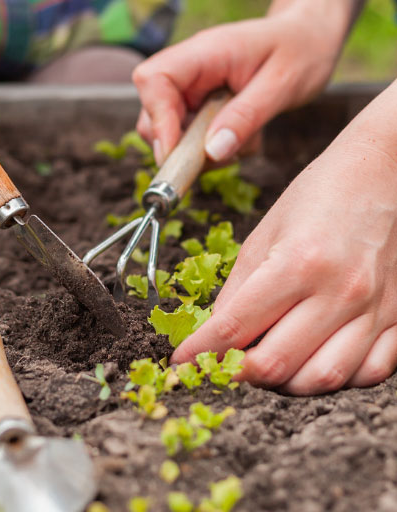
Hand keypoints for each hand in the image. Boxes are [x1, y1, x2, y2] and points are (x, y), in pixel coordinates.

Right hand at [133, 7, 343, 165]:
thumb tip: (211, 152)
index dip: (157, 120)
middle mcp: (189, 70)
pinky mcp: (201, 106)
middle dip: (178, 145)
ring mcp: (193, 88)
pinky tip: (244, 138)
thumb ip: (246, 117)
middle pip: (152, 112)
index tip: (176, 153)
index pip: (153, 80)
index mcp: (204, 52)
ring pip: (170, 131)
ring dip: (200, 151)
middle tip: (218, 157)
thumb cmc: (301, 50)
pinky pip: (191, 137)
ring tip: (243, 142)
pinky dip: (213, 150)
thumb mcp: (282, 85)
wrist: (311, 36)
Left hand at [171, 103, 396, 393]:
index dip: (200, 351)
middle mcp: (339, 292)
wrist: (382, 174)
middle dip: (236, 373)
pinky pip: (369, 372)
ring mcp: (375, 309)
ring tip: (264, 367)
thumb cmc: (318, 196)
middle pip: (275, 364)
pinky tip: (313, 361)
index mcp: (297, 262)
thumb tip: (215, 331)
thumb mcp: (265, 231)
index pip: (235, 327)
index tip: (181, 361)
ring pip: (322, 379)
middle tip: (220, 365)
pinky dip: (333, 377)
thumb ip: (238, 286)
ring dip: (283, 383)